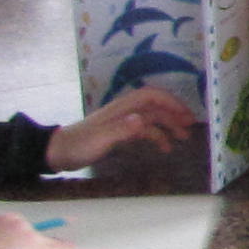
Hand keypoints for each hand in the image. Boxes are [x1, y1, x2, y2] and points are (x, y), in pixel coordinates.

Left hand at [48, 88, 194, 170]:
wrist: (58, 152)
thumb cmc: (78, 145)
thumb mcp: (100, 139)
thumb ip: (121, 129)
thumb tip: (143, 120)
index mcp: (122, 108)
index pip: (151, 96)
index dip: (170, 102)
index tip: (185, 114)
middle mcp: (125, 111)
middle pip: (155, 107)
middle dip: (174, 114)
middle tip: (190, 128)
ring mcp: (122, 122)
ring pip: (152, 119)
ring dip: (168, 126)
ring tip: (182, 139)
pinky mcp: (119, 133)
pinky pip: (144, 130)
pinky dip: (156, 136)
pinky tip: (163, 148)